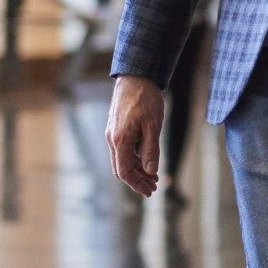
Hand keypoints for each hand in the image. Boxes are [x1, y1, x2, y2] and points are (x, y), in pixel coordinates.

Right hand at [105, 74, 166, 196]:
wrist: (136, 76)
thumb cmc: (146, 99)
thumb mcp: (154, 125)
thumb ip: (151, 149)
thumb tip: (151, 171)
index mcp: (120, 140)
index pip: (125, 171)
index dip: (137, 184)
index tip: (150, 191)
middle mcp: (112, 139)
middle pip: (122, 168)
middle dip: (138, 180)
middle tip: (154, 187)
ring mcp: (113, 133)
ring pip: (122, 159)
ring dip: (137, 170)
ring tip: (153, 176)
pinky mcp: (116, 128)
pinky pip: (123, 150)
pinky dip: (134, 158)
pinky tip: (146, 160)